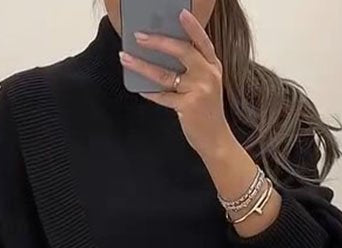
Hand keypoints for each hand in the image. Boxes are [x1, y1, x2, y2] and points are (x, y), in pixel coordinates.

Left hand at [119, 9, 233, 162]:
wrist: (215, 139)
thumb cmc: (206, 110)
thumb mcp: (206, 84)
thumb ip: (193, 68)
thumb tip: (162, 52)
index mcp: (213, 66)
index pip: (202, 40)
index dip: (192, 26)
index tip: (180, 13)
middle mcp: (208, 75)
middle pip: (182, 51)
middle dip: (158, 41)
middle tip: (139, 36)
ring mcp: (199, 90)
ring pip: (165, 74)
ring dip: (142, 65)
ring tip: (126, 58)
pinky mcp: (188, 107)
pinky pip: (163, 96)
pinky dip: (150, 92)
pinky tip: (139, 88)